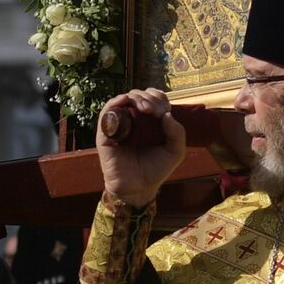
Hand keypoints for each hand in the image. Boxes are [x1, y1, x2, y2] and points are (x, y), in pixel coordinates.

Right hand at [97, 89, 185, 208]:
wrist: (139, 188)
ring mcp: (120, 124)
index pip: (153, 98)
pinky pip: (107, 112)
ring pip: (124, 99)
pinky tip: (125, 101)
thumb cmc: (156, 170)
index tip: (165, 110)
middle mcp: (134, 119)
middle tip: (155, 111)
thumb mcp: (175, 151)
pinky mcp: (106, 133)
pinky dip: (115, 102)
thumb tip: (167, 114)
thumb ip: (177, 133)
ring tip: (145, 108)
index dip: (159, 98)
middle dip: (149, 98)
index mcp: (150, 120)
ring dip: (136, 97)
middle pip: (139, 95)